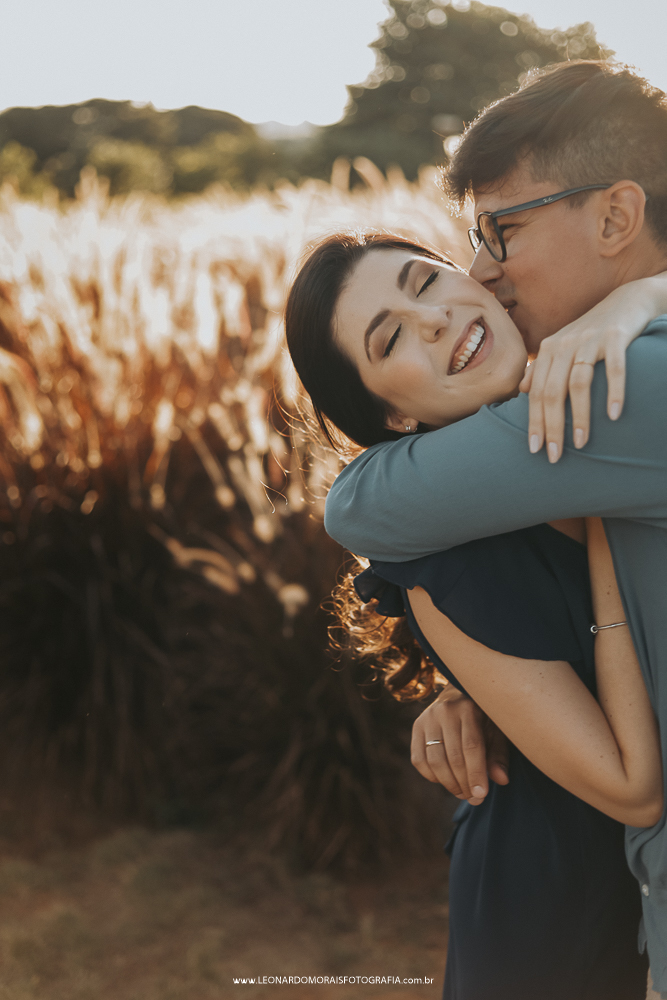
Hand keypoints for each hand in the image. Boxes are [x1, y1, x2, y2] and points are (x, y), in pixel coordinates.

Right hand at [411, 684, 509, 803]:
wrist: (458, 695)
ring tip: (462, 793)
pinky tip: (445, 780)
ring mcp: (427, 718)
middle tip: (474, 799)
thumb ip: (498, 755)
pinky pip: (419, 760)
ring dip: (449, 784)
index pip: (471, 746)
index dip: (476, 773)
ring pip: (434, 761)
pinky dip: (432, 776)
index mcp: (469, 709)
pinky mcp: (416, 727)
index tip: (481, 794)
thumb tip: (501, 780)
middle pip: (453, 757)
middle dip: (464, 783)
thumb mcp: (496, 731)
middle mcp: (445, 711)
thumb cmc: (483, 718)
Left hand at [520, 273, 666, 462]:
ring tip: (581, 443)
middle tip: (555, 456)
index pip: (536, 393)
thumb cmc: (591, 332)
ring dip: (580, 416)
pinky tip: (613, 415)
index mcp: (548, 350)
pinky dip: (614, 392)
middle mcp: (564, 345)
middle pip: (552, 392)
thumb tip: (522, 390)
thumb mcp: (562, 347)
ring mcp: (590, 340)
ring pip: (579, 384)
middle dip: (552, 427)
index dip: (534, 423)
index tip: (535, 450)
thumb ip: (542, 368)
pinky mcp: (615, 337)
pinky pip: (614, 368)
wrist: (626, 301)